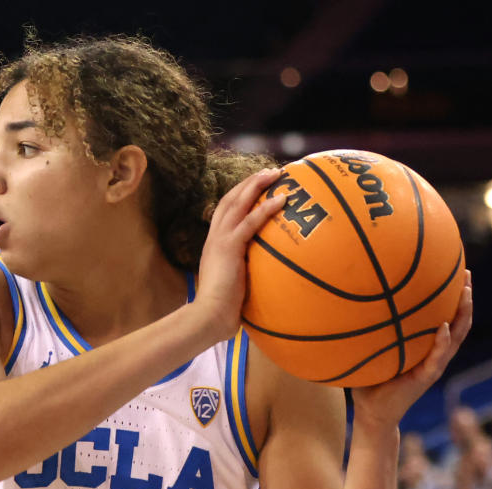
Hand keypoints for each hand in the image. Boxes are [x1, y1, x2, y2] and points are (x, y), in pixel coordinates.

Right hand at [191, 168, 286, 341]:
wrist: (209, 314)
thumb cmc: (221, 307)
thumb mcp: (234, 282)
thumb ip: (244, 271)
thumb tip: (263, 271)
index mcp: (214, 244)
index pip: (225, 211)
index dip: (240, 195)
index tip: (257, 186)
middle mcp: (214, 237)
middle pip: (229, 200)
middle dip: (249, 183)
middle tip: (270, 171)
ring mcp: (220, 240)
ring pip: (237, 203)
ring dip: (256, 185)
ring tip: (276, 174)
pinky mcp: (228, 247)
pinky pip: (250, 222)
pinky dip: (266, 208)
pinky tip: (282, 198)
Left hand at [352, 271, 472, 429]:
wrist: (371, 412)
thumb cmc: (368, 381)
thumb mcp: (369, 351)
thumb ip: (365, 332)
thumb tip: (340, 305)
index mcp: (424, 346)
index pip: (444, 315)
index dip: (450, 295)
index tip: (452, 271)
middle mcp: (434, 352)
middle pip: (457, 320)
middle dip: (463, 296)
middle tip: (465, 272)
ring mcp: (433, 364)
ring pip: (456, 335)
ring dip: (462, 314)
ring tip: (465, 292)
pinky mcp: (426, 376)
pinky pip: (438, 356)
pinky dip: (442, 341)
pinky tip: (443, 327)